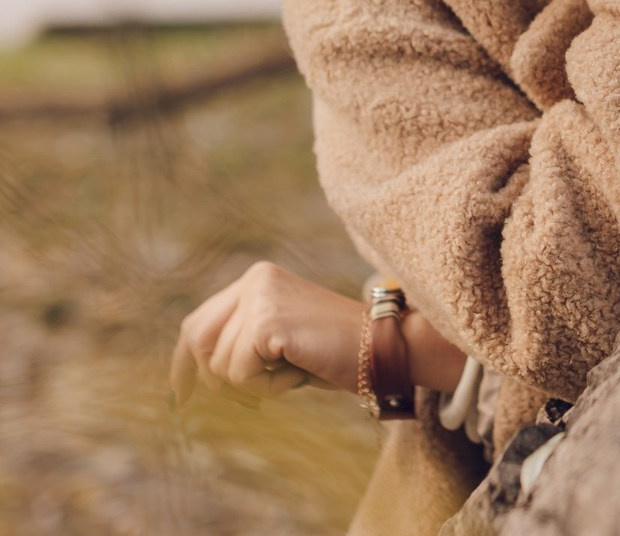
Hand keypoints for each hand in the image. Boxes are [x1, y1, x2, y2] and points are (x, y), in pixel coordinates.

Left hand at [171, 262, 363, 407]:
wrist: (381, 346)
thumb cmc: (332, 351)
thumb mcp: (278, 340)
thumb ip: (241, 341)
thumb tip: (191, 378)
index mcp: (257, 279)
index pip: (198, 322)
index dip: (184, 363)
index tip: (181, 397)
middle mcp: (255, 280)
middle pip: (197, 341)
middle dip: (215, 378)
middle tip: (256, 390)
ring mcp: (261, 297)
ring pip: (218, 365)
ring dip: (253, 384)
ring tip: (292, 369)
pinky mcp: (268, 321)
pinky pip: (239, 374)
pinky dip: (266, 386)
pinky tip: (297, 370)